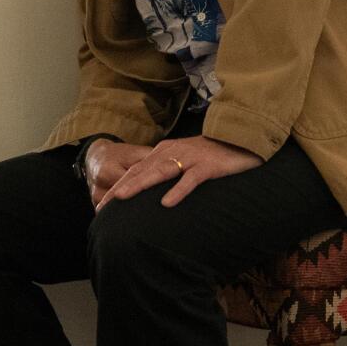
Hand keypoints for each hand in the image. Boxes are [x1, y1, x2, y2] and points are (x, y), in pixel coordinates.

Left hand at [97, 134, 266, 210]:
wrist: (244, 139)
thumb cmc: (217, 154)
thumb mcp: (188, 160)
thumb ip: (171, 171)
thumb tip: (155, 193)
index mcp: (166, 151)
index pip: (136, 170)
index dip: (118, 185)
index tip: (102, 204)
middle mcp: (173, 151)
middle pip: (141, 171)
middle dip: (120, 188)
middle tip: (102, 206)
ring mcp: (190, 158)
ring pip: (160, 172)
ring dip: (139, 185)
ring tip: (122, 198)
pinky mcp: (208, 165)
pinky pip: (191, 179)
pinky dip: (178, 190)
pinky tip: (167, 203)